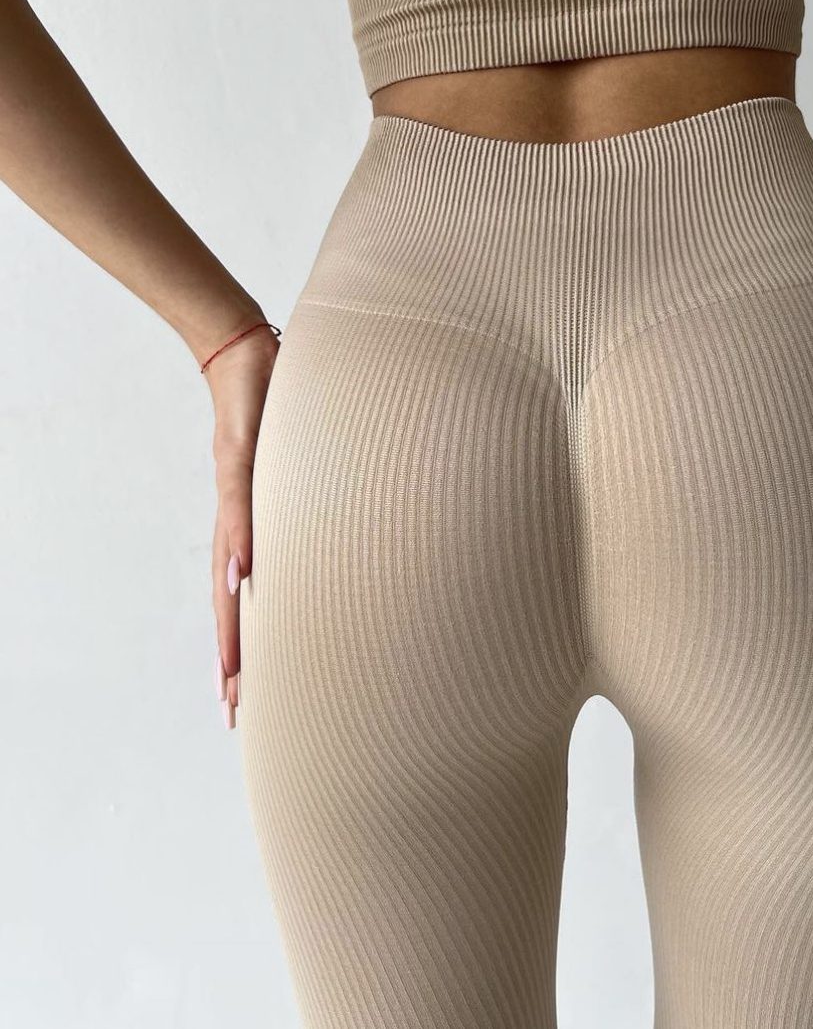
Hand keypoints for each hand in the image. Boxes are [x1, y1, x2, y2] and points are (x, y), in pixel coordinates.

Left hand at [205, 324, 280, 729]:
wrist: (248, 350)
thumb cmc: (281, 403)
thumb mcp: (304, 458)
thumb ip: (311, 491)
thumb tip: (335, 526)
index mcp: (253, 522)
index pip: (244, 594)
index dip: (243, 643)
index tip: (244, 694)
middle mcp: (238, 515)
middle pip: (230, 599)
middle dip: (234, 657)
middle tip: (234, 711)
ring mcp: (239, 490)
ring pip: (232, 569)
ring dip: (233, 623)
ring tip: (234, 672)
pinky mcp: (245, 456)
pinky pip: (243, 507)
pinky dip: (245, 544)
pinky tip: (244, 577)